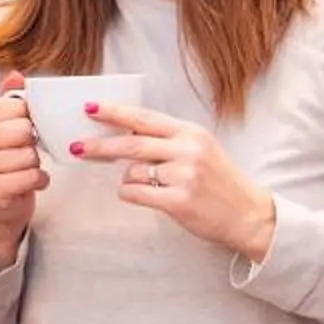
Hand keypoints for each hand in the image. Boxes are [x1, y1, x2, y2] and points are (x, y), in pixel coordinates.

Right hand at [0, 72, 46, 271]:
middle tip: (27, 152)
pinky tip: (31, 183)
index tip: (26, 130)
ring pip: (29, 156)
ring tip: (27, 169)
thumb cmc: (10, 162)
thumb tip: (15, 74)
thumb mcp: (9, 127)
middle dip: (34, 143)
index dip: (30, 118)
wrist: (3, 205)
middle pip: (23, 130)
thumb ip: (12, 99)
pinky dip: (39, 181)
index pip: (15, 106)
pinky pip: (30, 177)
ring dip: (37, 164)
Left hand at [77, 101, 277, 262]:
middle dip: (99, 145)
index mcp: (191, 133)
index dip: (115, 112)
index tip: (90, 108)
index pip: (144, 118)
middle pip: (131, 143)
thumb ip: (168, 141)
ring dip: (128, 178)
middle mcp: (187, 150)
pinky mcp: (178, 201)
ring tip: (148, 185)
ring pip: (132, 171)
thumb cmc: (219, 182)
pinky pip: (136, 193)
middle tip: (76, 147)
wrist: (247, 214)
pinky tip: (141, 195)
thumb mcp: (199, 150)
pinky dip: (130, 193)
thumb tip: (124, 135)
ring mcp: (183, 175)